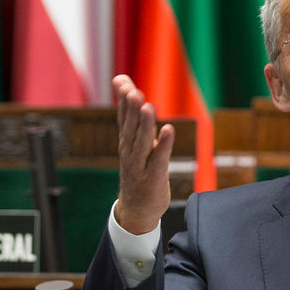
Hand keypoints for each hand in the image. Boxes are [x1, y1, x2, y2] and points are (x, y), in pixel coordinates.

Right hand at [112, 74, 173, 234]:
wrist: (136, 210)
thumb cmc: (139, 171)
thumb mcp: (136, 144)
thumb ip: (136, 120)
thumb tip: (131, 93)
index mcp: (126, 141)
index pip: (123, 117)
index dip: (123, 99)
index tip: (121, 80)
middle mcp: (130, 151)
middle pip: (130, 126)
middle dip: (131, 108)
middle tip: (132, 90)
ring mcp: (140, 164)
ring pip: (142, 141)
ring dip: (145, 124)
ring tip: (147, 106)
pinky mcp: (153, 176)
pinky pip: (159, 158)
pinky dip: (163, 144)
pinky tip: (168, 129)